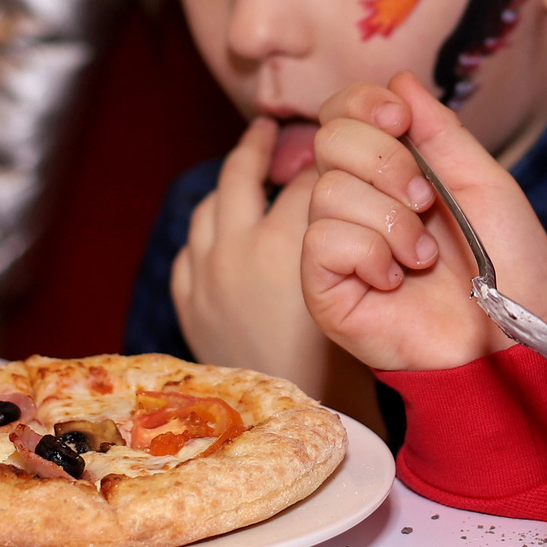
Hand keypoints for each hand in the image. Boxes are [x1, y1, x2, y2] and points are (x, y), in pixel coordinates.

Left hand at [172, 117, 336, 394]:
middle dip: (258, 145)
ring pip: (209, 206)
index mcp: (284, 244)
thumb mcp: (358, 291)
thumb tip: (352, 192)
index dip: (322, 155)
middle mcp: (236, 250)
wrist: (289, 418)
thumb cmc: (337, 362)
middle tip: (269, 128)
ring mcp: (204, 274)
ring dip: (227, 184)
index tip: (328, 144)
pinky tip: (223, 230)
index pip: (305, 176)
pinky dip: (208, 231)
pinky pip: (190, 249)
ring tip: (244, 170)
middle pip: (241, 173)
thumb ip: (351, 237)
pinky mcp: (188, 301)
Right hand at [301, 70, 546, 371]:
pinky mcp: (324, 288)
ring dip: (389, 219)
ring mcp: (339, 244)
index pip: (343, 112)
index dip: (361, 103)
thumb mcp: (484, 182)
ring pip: (326, 191)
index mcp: (393, 170)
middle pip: (328, 139)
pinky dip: (368, 252)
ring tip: (423, 257)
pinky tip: (395, 279)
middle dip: (384, 160)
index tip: (398, 118)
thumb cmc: (509, 267)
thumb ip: (440, 131)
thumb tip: (399, 78)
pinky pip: (321, 240)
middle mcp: (358, 201)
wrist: (513, 339)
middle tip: (425, 200)